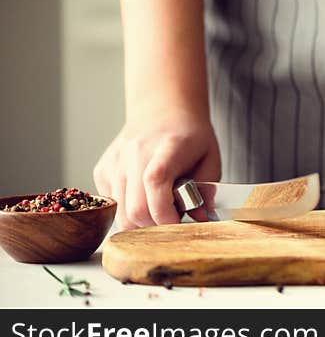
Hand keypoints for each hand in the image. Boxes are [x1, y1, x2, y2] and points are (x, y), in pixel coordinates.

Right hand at [93, 107, 220, 229]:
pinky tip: (143, 194)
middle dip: (155, 225)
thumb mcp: (210, 159)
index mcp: (168, 148)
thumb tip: (198, 219)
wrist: (163, 111)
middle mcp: (135, 153)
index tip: (179, 223)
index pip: (155, 182)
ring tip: (158, 206)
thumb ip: (207, 190)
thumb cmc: (189, 137)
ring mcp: (115, 162)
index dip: (165, 213)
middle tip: (171, 218)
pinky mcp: (102, 171)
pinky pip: (112, 205)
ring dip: (141, 221)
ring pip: (120, 214)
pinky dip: (128, 209)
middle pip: (135, 209)